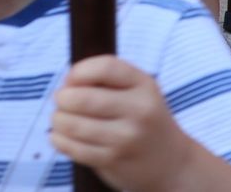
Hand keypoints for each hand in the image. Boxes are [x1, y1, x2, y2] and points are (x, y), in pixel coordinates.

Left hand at [50, 56, 191, 191]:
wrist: (172, 163)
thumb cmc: (145, 119)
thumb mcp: (139, 91)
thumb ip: (108, 80)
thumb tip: (67, 82)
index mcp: (144, 85)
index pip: (105, 67)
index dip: (80, 71)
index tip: (70, 79)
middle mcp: (138, 111)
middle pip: (83, 98)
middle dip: (63, 98)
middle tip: (60, 100)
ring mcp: (126, 138)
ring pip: (75, 125)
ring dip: (58, 120)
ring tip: (58, 119)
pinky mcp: (114, 160)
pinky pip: (75, 149)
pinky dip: (60, 140)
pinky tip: (59, 136)